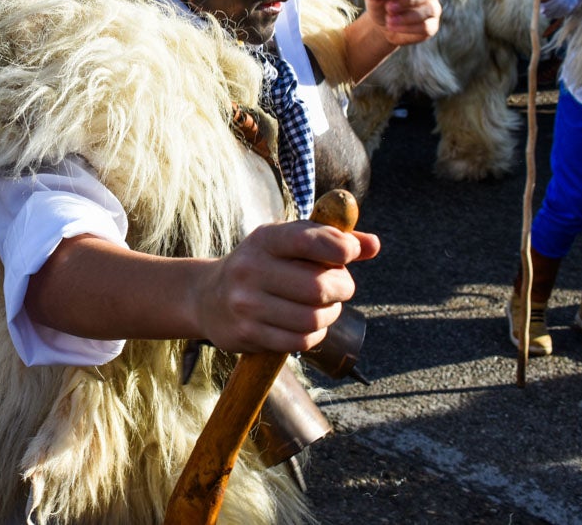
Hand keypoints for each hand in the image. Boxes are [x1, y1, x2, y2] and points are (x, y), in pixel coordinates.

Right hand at [191, 221, 379, 354]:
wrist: (207, 297)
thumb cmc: (262, 265)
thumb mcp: (288, 243)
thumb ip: (331, 240)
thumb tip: (373, 245)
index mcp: (264, 239)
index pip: (309, 239)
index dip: (341, 248)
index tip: (350, 254)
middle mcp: (251, 269)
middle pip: (319, 287)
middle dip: (342, 288)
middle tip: (340, 286)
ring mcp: (246, 304)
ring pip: (313, 318)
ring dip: (330, 315)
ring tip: (323, 307)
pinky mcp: (247, 334)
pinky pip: (300, 341)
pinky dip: (314, 335)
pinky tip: (307, 324)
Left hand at [363, 0, 440, 46]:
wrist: (383, 24)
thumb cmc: (380, 3)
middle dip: (406, 1)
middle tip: (389, 9)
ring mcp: (433, 8)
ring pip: (429, 10)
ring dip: (407, 17)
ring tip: (389, 21)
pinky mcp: (432, 26)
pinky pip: (426, 27)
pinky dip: (408, 28)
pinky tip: (393, 29)